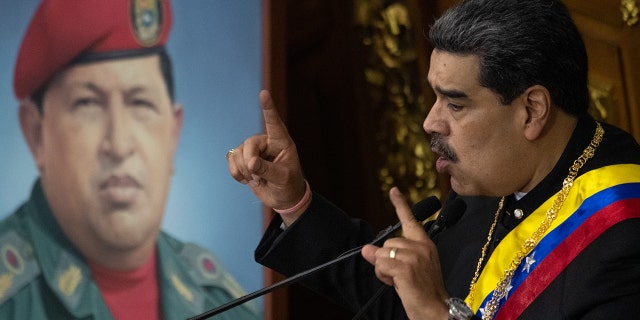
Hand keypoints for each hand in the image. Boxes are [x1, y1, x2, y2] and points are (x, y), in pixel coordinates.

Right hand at [227, 90, 307, 224]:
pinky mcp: (243, 159)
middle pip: (249, 143)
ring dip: (243, 171)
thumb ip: (267, 169)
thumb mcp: (282, 178)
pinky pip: (231, 160)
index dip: (268, 108)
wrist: (283, 198)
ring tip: (256, 180)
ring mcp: (254, 151)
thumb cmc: (289, 185)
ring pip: (237, 153)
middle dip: (249, 162)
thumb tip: (250, 163)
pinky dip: (235, 173)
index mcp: (281, 142)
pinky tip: (247, 180)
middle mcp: (267, 143)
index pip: (274, 122)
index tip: (264, 93)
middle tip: (256, 177)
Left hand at [361, 187, 449, 318]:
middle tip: (400, 276)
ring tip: (400, 281)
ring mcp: (414, 257)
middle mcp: (421, 247)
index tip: (393, 191)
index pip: (410, 221)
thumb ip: (387, 257)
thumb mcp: (405, 269)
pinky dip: (383, 276)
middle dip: (386, 261)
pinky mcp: (406, 268)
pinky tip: (397, 284)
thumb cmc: (422, 291)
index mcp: (424, 244)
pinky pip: (381, 265)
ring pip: (381, 255)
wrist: (436, 310)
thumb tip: (366, 249)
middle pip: (387, 244)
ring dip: (384, 271)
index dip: (400, 205)